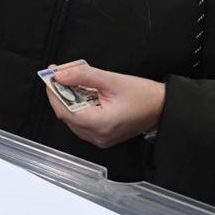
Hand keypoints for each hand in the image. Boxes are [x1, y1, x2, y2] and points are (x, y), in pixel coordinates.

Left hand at [45, 64, 164, 148]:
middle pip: (66, 115)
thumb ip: (83, 76)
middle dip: (61, 94)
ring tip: (72, 83)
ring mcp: (100, 139)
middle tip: (61, 75)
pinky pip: (82, 124)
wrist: (164, 107)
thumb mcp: (112, 80)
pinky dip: (79, 109)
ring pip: (73, 120)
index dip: (53, 93)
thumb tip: (60, 75)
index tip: (50, 77)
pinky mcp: (103, 137)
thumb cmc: (144, 96)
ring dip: (69, 101)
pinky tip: (82, 95)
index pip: (64, 110)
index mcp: (99, 124)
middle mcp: (97, 136)